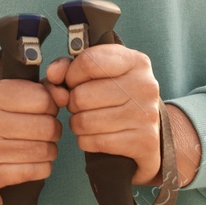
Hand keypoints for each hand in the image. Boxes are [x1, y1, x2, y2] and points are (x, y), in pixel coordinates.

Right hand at [0, 78, 60, 204]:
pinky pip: (37, 171)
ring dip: (49, 151)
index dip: (51, 107)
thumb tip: (64, 94)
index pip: (42, 98)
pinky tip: (31, 164)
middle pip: (46, 126)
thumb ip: (42, 91)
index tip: (42, 112)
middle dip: (53, 131)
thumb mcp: (12, 101)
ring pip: (44, 150)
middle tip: (44, 133)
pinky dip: (42, 168)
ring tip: (38, 148)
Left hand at [45, 44, 162, 184]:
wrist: (152, 133)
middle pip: (81, 95)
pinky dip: (87, 141)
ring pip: (84, 121)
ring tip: (89, 120)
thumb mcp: (99, 73)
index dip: (71, 75)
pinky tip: (96, 136)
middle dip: (73, 103)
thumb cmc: (118, 97)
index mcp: (135, 62)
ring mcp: (146, 115)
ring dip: (78, 124)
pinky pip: (94, 141)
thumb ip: (69, 67)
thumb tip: (53, 75)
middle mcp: (144, 86)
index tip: (72, 82)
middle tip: (83, 106)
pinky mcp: (143, 142)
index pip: (88, 62)